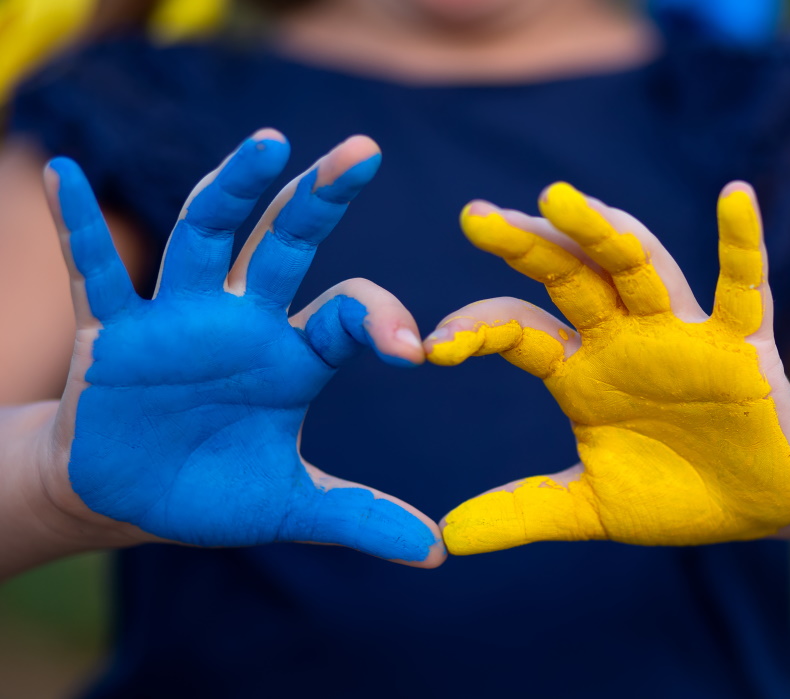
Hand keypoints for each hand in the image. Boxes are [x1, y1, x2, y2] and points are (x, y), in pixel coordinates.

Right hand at [41, 130, 444, 566]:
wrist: (128, 498)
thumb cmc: (212, 489)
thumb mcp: (289, 508)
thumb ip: (359, 518)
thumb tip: (438, 552)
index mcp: (295, 356)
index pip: (348, 315)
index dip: (381, 321)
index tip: (413, 349)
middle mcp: (244, 320)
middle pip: (286, 242)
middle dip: (321, 198)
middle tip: (363, 151)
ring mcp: (178, 318)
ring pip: (206, 236)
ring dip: (232, 190)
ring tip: (268, 144)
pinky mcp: (113, 332)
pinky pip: (95, 272)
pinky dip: (77, 225)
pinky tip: (62, 172)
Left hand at [427, 182, 789, 554]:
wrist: (757, 505)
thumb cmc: (675, 493)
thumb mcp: (591, 508)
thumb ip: (525, 512)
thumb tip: (446, 537)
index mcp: (581, 370)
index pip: (518, 331)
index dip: (476, 331)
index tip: (431, 348)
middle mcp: (623, 337)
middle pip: (569, 275)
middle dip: (526, 246)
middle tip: (476, 217)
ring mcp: (681, 334)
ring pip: (640, 266)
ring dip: (602, 232)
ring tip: (560, 198)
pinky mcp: (742, 344)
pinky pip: (743, 287)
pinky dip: (741, 243)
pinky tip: (735, 196)